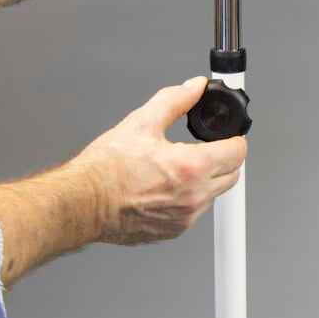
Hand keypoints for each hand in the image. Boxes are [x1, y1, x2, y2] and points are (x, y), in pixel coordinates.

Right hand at [74, 76, 246, 244]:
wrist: (81, 203)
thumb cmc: (104, 169)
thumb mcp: (142, 122)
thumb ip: (175, 100)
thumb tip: (194, 87)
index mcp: (190, 168)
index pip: (237, 153)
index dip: (235, 139)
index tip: (228, 135)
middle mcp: (193, 196)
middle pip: (232, 174)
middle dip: (225, 158)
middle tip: (208, 148)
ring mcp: (185, 216)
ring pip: (215, 194)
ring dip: (209, 179)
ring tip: (183, 166)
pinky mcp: (174, 230)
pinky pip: (196, 211)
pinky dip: (191, 197)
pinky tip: (170, 185)